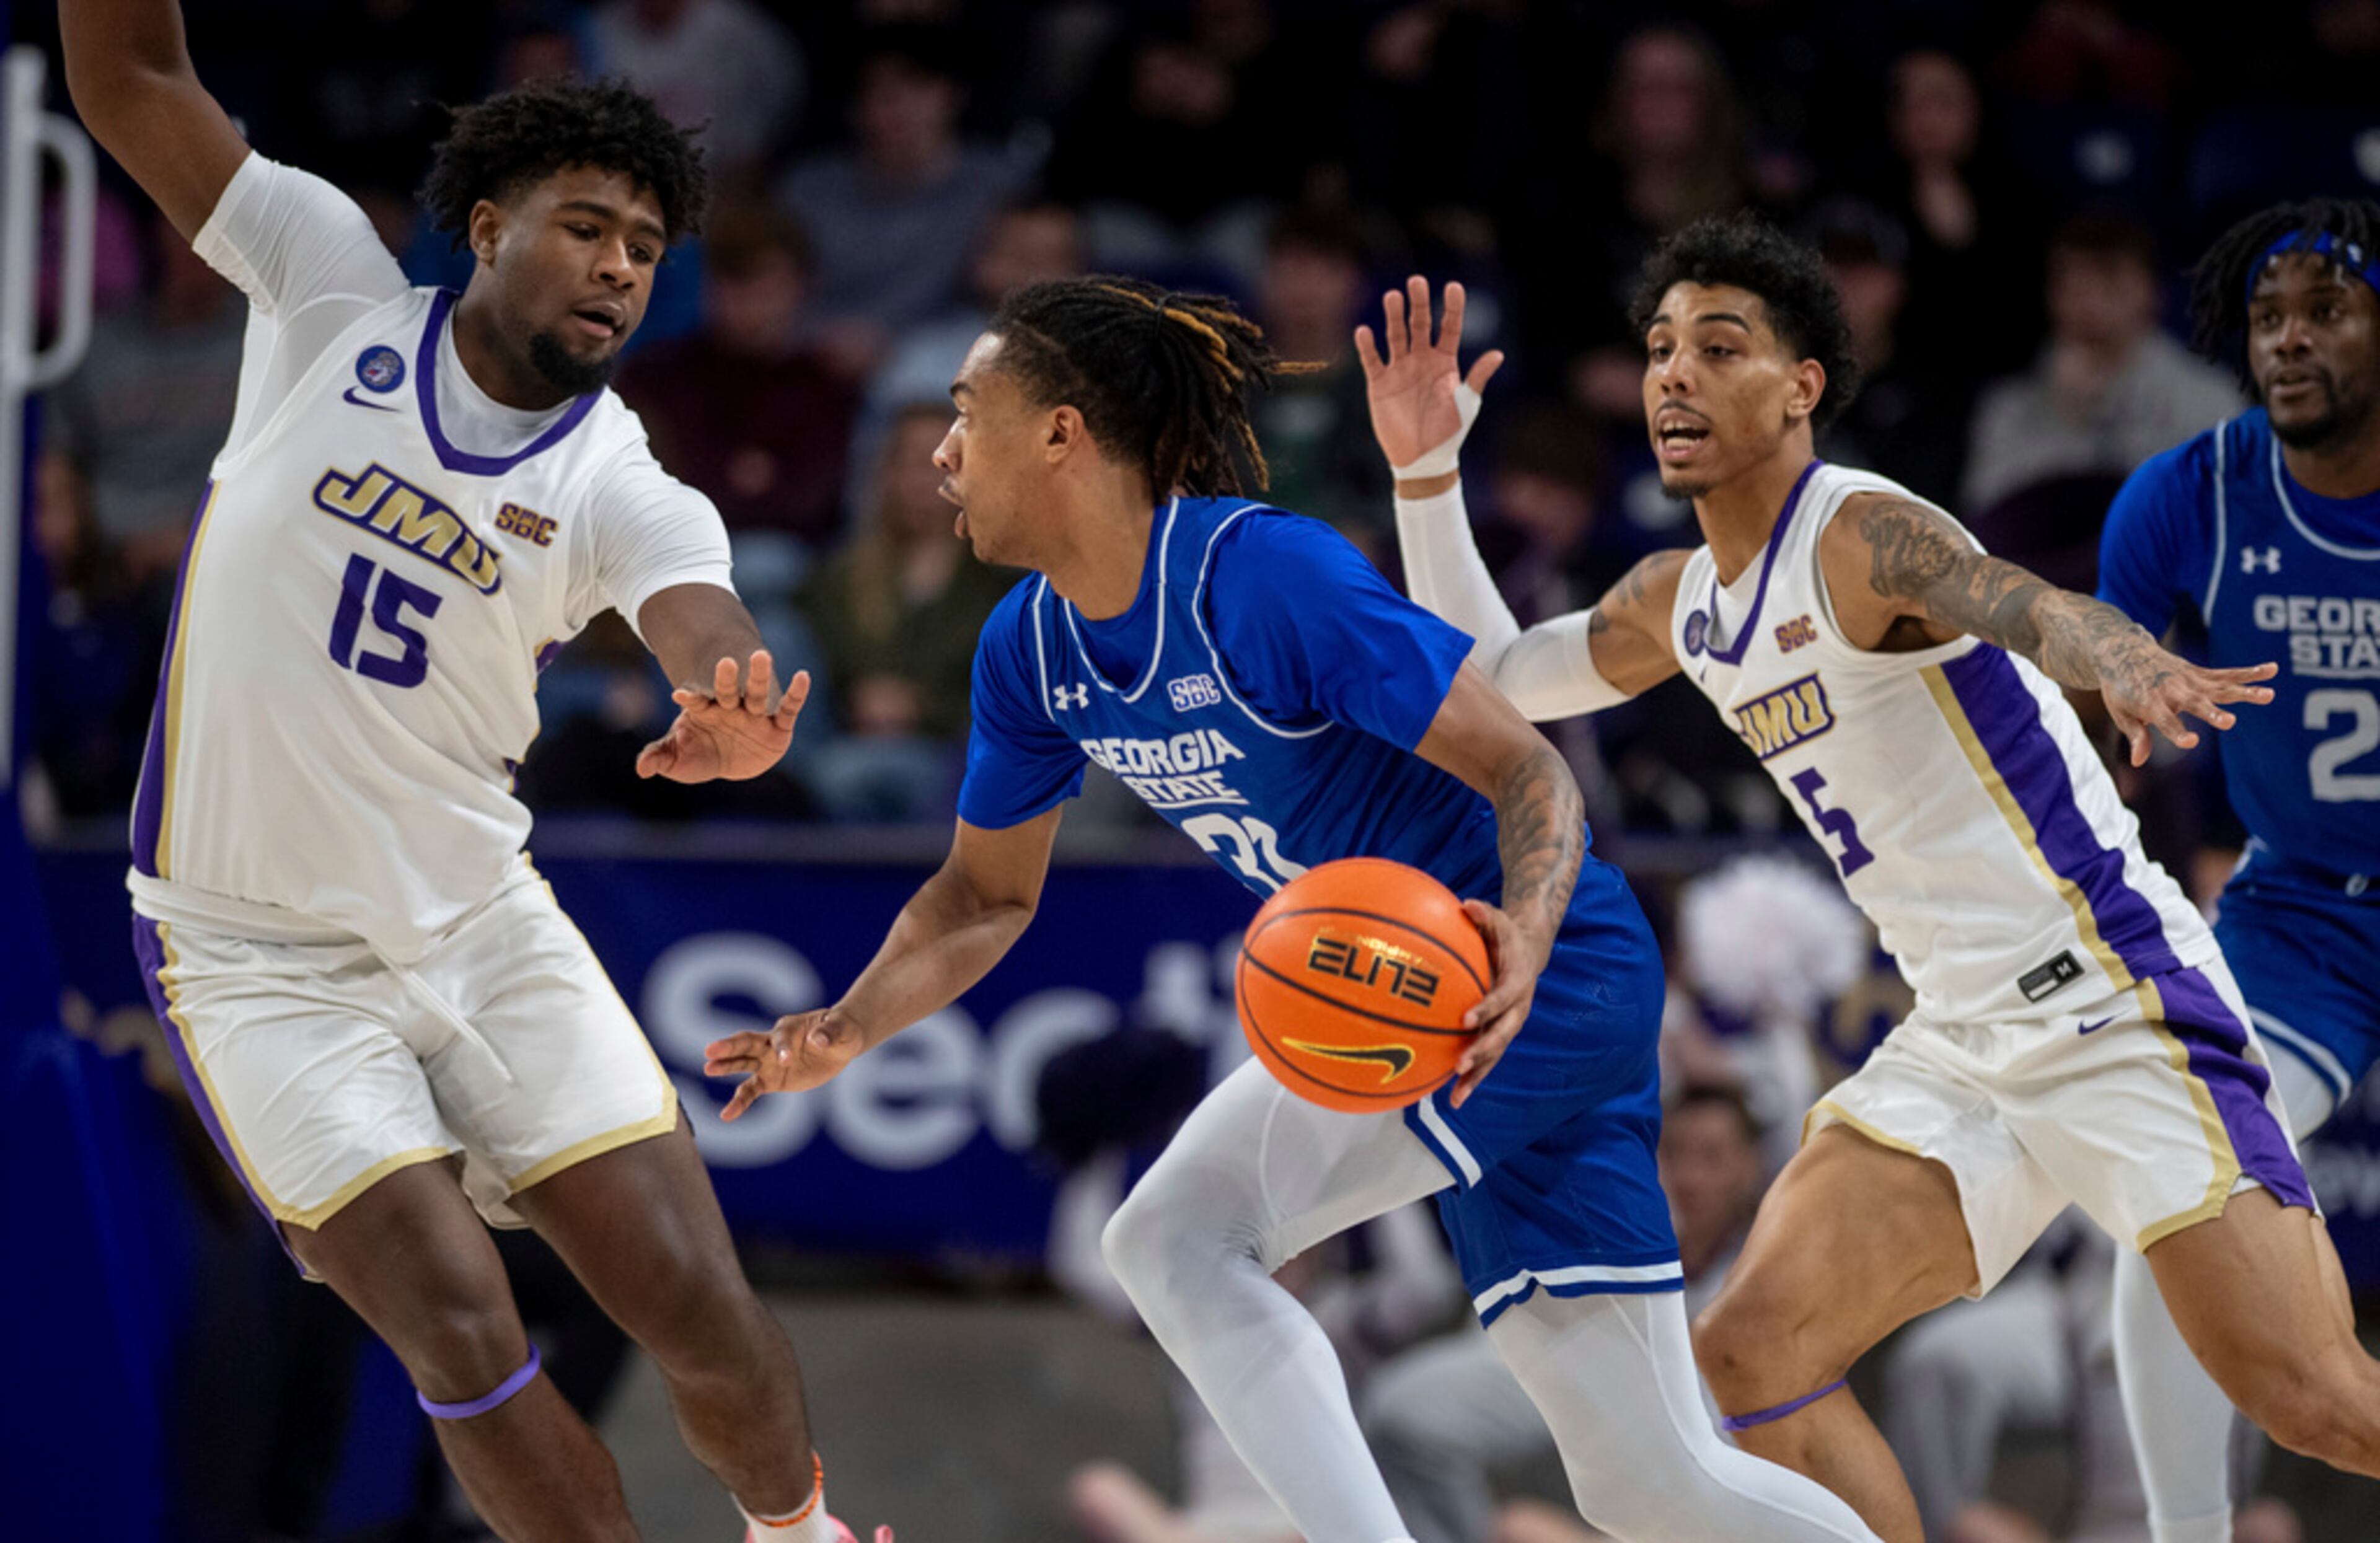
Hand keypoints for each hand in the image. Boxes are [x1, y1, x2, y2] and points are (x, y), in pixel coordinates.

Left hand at [636, 650, 808, 781]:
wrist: (731, 762)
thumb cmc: (701, 754)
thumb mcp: (677, 758)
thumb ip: (659, 757)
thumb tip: (641, 768)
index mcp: (706, 711)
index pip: (697, 701)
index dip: (690, 698)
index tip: (679, 695)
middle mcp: (732, 708)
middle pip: (729, 690)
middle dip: (727, 678)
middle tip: (726, 662)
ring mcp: (756, 715)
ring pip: (758, 693)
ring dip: (759, 677)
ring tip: (761, 656)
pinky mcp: (778, 727)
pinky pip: (789, 709)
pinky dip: (796, 694)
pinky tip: (803, 676)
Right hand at [702, 1006, 868, 1120]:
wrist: (838, 1043)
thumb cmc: (841, 1030)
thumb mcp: (842, 1030)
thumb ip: (830, 1032)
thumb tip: (818, 1039)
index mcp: (789, 1028)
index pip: (781, 1038)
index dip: (783, 1048)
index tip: (787, 1060)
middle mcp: (772, 1042)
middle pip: (748, 1043)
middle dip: (730, 1047)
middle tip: (710, 1050)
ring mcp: (768, 1061)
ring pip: (743, 1064)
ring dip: (725, 1066)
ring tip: (708, 1068)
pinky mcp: (771, 1080)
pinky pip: (751, 1091)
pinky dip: (739, 1102)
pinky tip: (726, 1115)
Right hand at [1356, 275, 1502, 473]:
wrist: (1423, 459)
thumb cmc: (1449, 433)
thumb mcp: (1467, 403)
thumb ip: (1477, 377)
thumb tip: (1498, 354)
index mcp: (1445, 363)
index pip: (1449, 328)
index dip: (1452, 308)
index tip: (1453, 287)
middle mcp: (1421, 360)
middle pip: (1419, 324)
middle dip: (1418, 303)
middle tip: (1416, 282)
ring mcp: (1400, 370)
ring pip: (1395, 336)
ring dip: (1394, 316)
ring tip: (1393, 297)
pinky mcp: (1380, 384)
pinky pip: (1372, 360)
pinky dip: (1367, 346)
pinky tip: (1364, 331)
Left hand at [1451, 898, 1547, 1107]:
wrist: (1529, 951)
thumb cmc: (1506, 935)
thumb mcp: (1498, 920)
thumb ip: (1483, 914)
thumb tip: (1466, 904)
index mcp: (1516, 982)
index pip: (1502, 998)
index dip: (1486, 1009)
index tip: (1464, 1019)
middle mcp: (1517, 1009)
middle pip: (1501, 1034)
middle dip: (1481, 1051)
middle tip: (1459, 1064)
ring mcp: (1509, 1024)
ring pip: (1495, 1055)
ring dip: (1477, 1076)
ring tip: (1456, 1098)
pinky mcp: (1499, 1034)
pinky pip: (1487, 1059)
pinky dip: (1472, 1078)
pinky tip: (1451, 1098)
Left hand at [2099, 643, 2274, 766]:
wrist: (2122, 651)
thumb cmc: (2121, 688)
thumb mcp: (2120, 712)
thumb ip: (2135, 735)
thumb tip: (2138, 761)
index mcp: (2150, 702)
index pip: (2165, 720)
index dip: (2177, 732)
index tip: (2191, 742)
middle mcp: (2173, 690)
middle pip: (2196, 703)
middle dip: (2212, 713)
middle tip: (2230, 722)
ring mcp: (2189, 679)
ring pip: (2219, 686)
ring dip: (2244, 690)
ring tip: (2269, 695)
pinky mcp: (2199, 672)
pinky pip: (2227, 673)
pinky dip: (2248, 672)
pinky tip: (2271, 670)